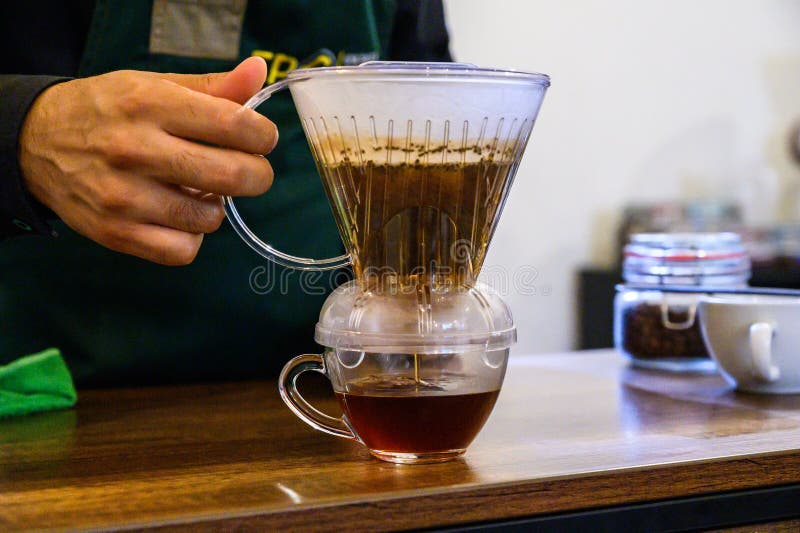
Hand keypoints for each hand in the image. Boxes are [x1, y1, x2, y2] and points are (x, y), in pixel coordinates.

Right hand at [19, 57, 276, 264]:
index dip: (263, 136)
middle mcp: (136, 149)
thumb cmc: (109, 111)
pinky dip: (190, 237)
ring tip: (196, 189)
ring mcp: (124, 197)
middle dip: (257, 176)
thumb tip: (258, 72)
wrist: (36, 142)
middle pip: (234, 176)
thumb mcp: (154, 85)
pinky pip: (183, 251)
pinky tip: (178, 216)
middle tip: (249, 171)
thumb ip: (212, 86)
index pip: (237, 125)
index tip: (260, 139)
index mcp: (151, 104)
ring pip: (211, 217)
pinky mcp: (116, 233)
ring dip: (216, 206)